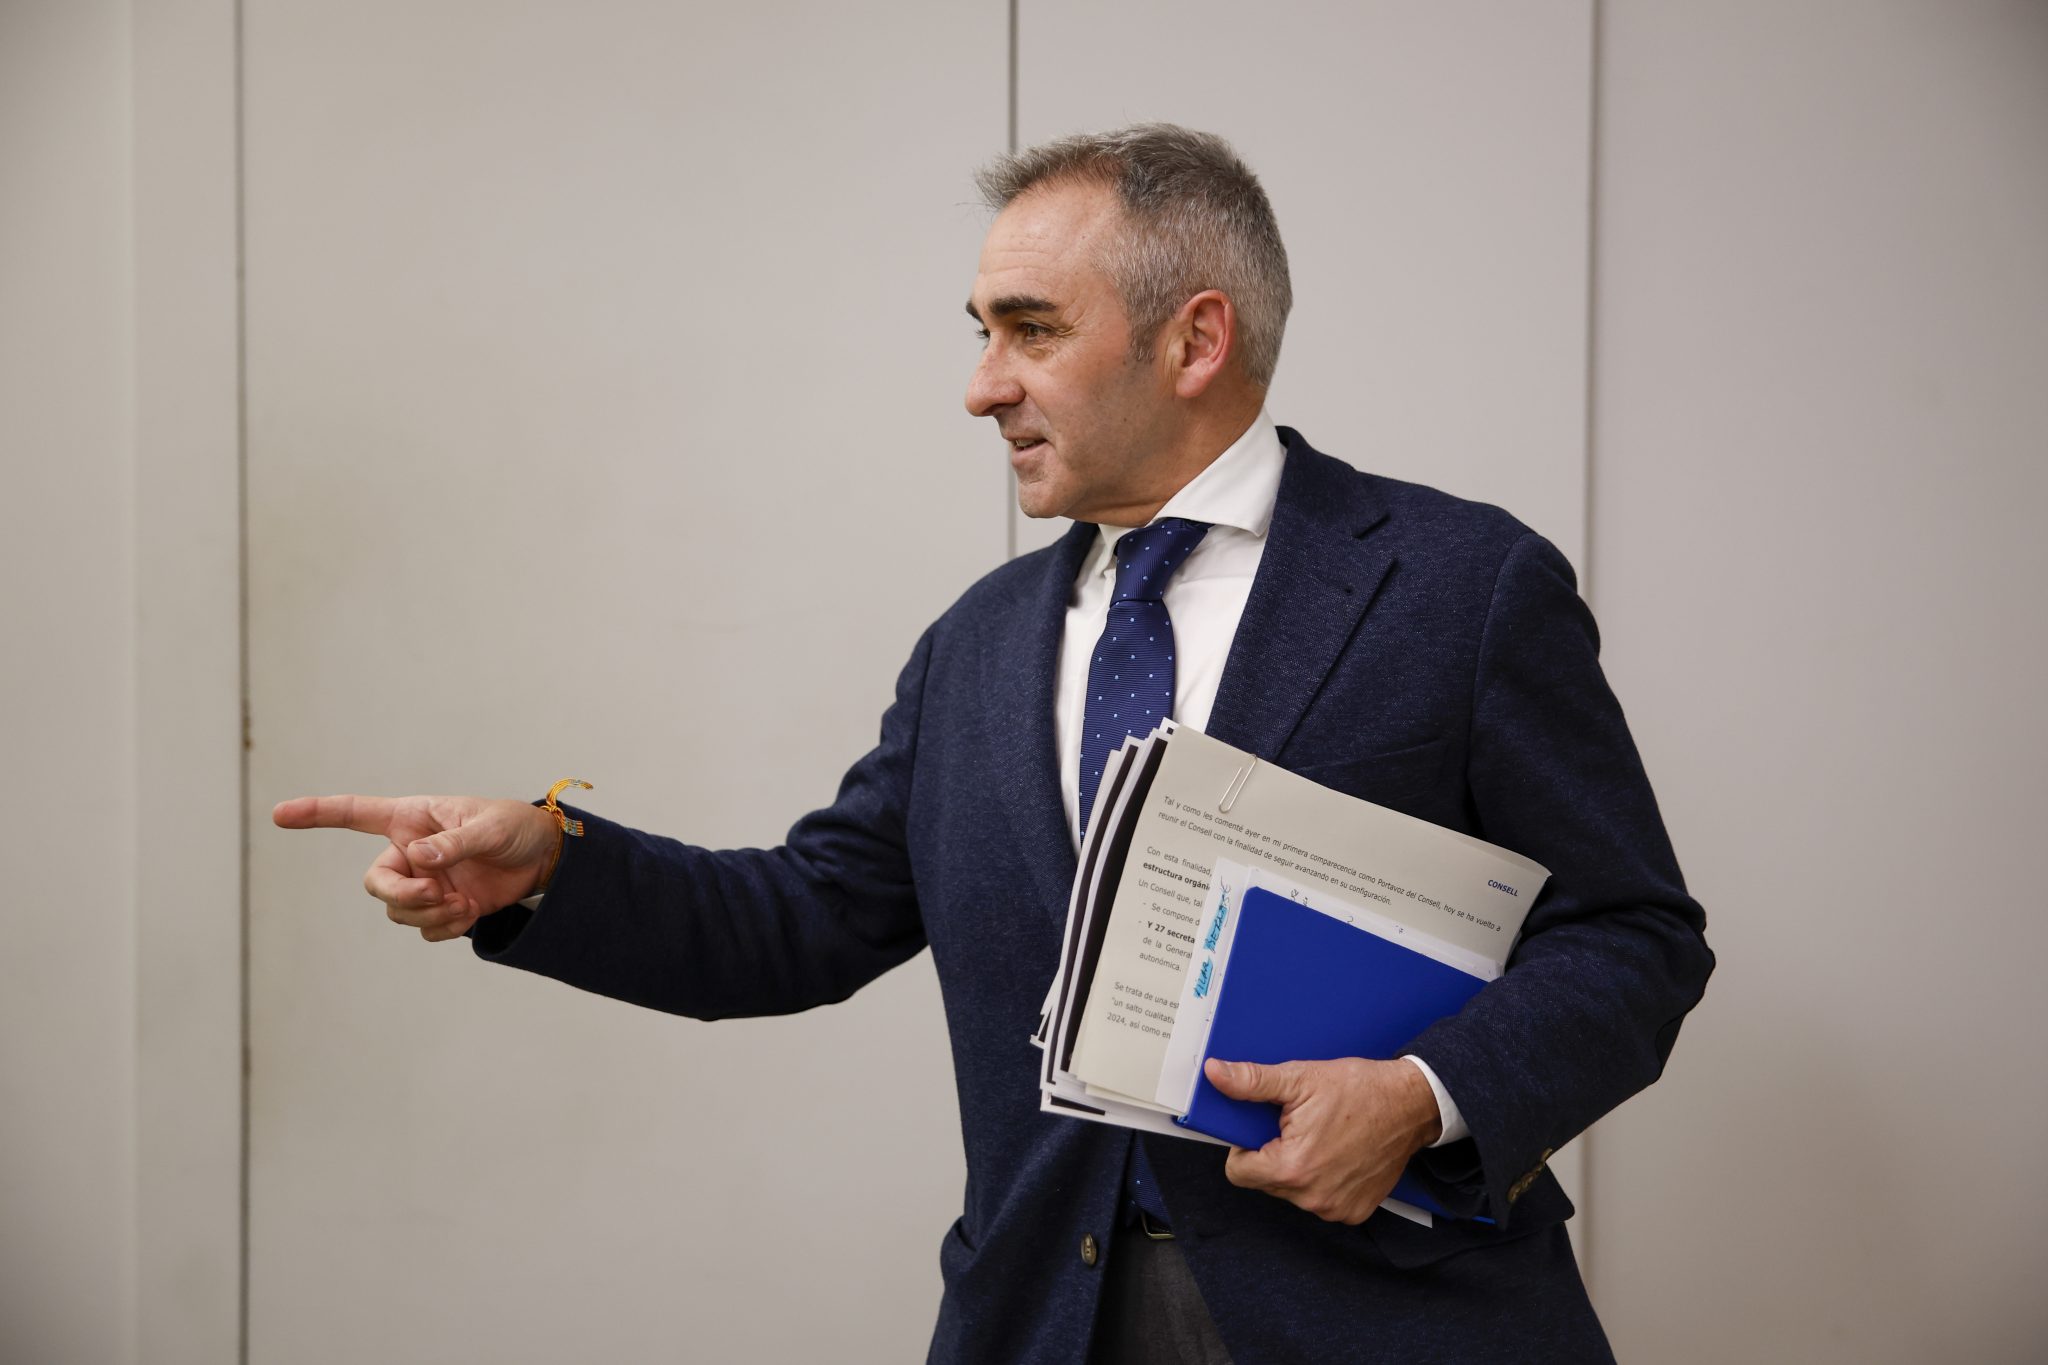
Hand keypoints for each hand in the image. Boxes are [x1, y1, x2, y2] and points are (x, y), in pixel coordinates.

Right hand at [272, 794, 560, 941]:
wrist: (543, 858)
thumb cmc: (514, 827)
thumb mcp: (489, 828)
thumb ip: (454, 843)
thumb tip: (419, 858)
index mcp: (412, 819)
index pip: (355, 813)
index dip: (317, 814)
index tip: (279, 815)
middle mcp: (410, 851)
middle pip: (376, 883)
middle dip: (400, 896)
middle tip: (435, 895)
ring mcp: (423, 881)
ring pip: (398, 911)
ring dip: (427, 914)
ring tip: (462, 903)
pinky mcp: (441, 906)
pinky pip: (424, 928)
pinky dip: (444, 927)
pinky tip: (468, 914)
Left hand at [1203, 1056, 1442, 1224]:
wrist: (1412, 1104)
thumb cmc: (1360, 1089)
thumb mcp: (1300, 1078)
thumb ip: (1252, 1082)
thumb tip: (1216, 1074)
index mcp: (1292, 1168)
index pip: (1237, 1172)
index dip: (1244, 1146)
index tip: (1264, 1129)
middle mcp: (1312, 1197)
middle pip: (1264, 1182)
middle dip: (1272, 1154)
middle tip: (1297, 1126)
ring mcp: (1335, 1209)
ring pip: (1291, 1192)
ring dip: (1298, 1168)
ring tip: (1321, 1138)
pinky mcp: (1354, 1212)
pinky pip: (1320, 1200)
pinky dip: (1323, 1180)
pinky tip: (1338, 1154)